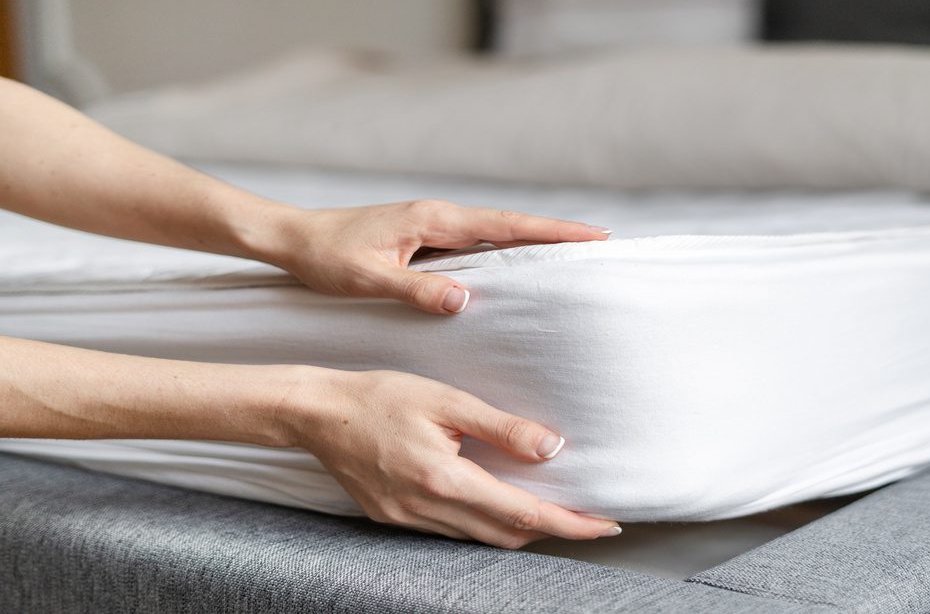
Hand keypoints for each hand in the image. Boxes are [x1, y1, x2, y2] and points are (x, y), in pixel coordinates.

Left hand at [261, 200, 609, 313]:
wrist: (293, 237)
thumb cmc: (326, 257)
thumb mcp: (367, 279)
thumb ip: (415, 290)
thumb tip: (465, 300)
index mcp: (433, 221)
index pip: (506, 225)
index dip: (551, 231)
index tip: (592, 234)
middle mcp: (440, 217)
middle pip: (512, 224)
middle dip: (557, 233)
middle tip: (601, 244)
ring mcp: (434, 226)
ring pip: (496, 233)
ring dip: (534, 241)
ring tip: (574, 256)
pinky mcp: (425, 237)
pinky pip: (477, 244)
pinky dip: (506, 250)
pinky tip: (519, 268)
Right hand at [289, 368, 621, 548]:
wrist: (317, 413)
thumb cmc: (381, 396)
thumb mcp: (448, 400)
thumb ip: (502, 427)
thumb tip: (552, 449)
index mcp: (443, 479)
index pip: (522, 513)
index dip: (569, 523)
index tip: (605, 525)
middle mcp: (426, 510)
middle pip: (506, 536)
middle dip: (552, 531)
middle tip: (589, 518)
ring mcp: (407, 520)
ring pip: (479, 540)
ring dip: (520, 529)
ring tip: (553, 510)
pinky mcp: (394, 520)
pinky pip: (452, 533)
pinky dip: (484, 524)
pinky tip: (498, 504)